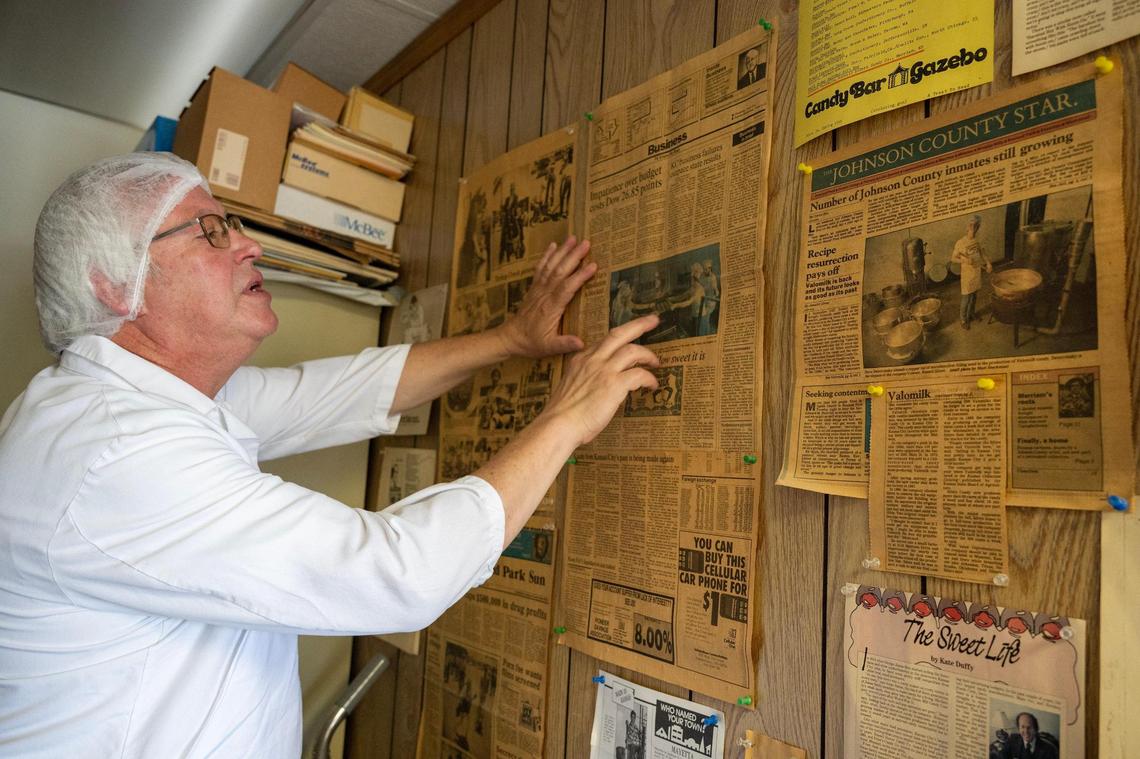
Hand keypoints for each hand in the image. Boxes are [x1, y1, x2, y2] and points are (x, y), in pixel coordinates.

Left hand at [496, 236, 595, 357]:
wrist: (510, 337)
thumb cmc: (531, 343)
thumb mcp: (548, 348)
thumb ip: (564, 344)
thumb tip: (581, 343)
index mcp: (551, 308)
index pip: (567, 288)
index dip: (580, 276)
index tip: (593, 266)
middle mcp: (545, 294)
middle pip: (560, 271)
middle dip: (574, 256)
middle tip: (587, 243)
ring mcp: (538, 289)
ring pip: (551, 266)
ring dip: (562, 251)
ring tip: (573, 238)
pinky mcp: (534, 287)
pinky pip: (541, 268)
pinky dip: (547, 256)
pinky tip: (553, 245)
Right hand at [542, 314, 660, 445]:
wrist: (558, 425)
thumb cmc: (563, 416)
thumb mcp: (571, 388)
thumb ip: (587, 382)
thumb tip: (603, 389)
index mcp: (580, 360)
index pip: (604, 341)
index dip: (619, 338)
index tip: (628, 337)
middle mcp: (592, 360)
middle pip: (619, 333)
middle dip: (639, 324)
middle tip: (653, 320)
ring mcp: (603, 370)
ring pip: (633, 350)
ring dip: (648, 355)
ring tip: (656, 363)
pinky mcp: (614, 384)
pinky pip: (640, 374)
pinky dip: (649, 378)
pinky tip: (652, 385)